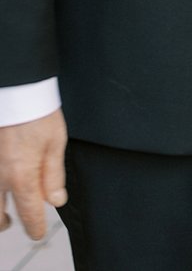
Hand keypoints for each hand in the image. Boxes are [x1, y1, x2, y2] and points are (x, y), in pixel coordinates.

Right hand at [0, 110, 67, 240]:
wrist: (16, 89)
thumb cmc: (36, 112)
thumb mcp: (55, 142)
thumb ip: (53, 175)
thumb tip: (56, 200)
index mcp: (22, 176)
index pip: (29, 214)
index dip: (36, 227)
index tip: (39, 232)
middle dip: (5, 223)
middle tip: (11, 223)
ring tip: (1, 212)